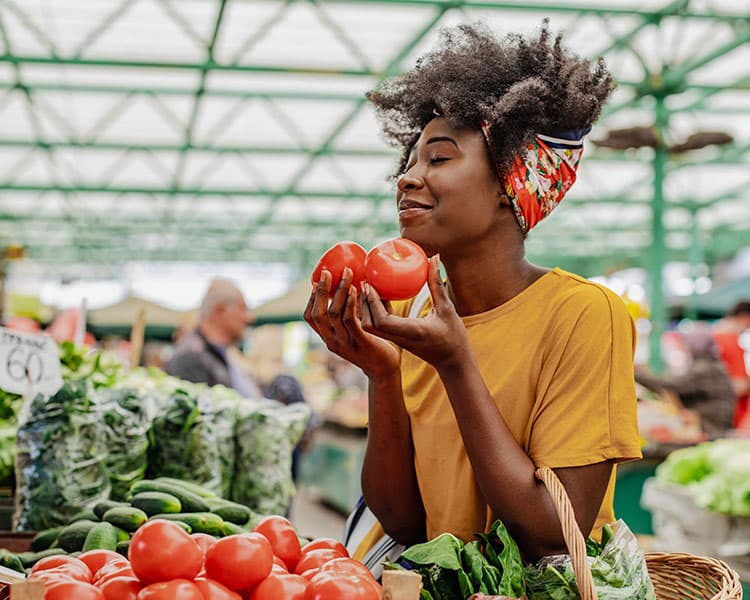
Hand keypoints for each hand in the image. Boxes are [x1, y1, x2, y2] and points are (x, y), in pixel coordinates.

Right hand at [304, 267, 400, 378]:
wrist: (384, 369)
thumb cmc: (371, 345)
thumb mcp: (352, 331)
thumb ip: (347, 316)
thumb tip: (347, 289)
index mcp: (328, 338)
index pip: (310, 318)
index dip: (311, 299)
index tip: (316, 282)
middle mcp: (332, 341)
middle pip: (318, 314)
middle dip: (322, 291)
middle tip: (327, 272)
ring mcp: (345, 344)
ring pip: (334, 314)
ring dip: (339, 291)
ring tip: (347, 275)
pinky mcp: (360, 343)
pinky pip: (350, 320)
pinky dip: (350, 303)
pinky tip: (355, 290)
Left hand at [360, 255, 469, 369]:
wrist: (453, 362)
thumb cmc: (454, 336)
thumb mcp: (447, 308)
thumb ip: (437, 284)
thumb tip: (434, 257)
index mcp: (411, 331)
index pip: (382, 321)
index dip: (372, 303)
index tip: (370, 284)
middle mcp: (399, 337)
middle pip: (369, 324)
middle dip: (363, 303)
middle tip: (365, 281)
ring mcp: (396, 340)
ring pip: (370, 327)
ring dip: (366, 308)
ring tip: (368, 286)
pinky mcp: (395, 340)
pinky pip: (378, 326)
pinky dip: (374, 312)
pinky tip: (379, 295)